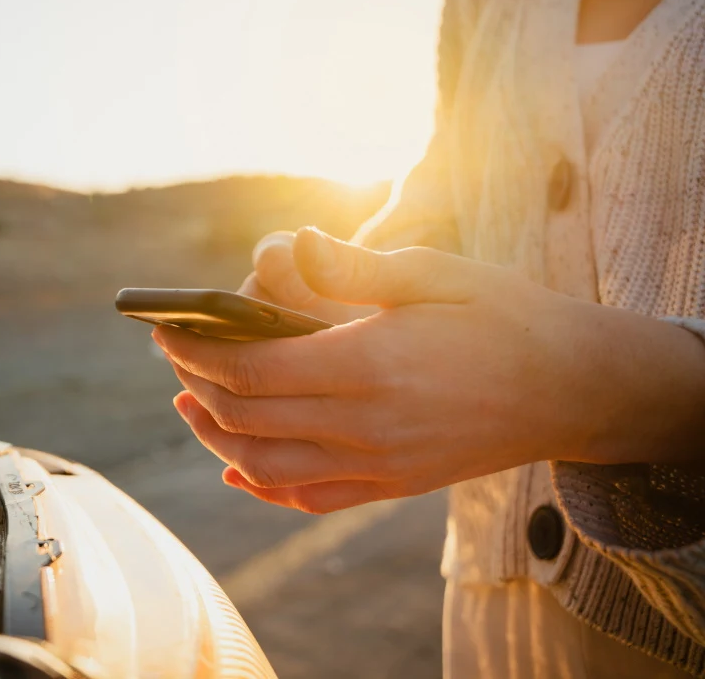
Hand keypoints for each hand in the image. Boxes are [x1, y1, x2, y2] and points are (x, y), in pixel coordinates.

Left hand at [157, 228, 704, 513]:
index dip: (196, 350)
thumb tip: (287, 243)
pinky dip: (262, 485)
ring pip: (265, 465)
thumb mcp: (433, 273)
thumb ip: (351, 267)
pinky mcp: (391, 485)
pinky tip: (237, 467)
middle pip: (247, 416)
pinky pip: (309, 498)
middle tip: (174, 356)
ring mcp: (378, 464)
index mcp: (367, 364)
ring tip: (189, 406)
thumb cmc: (504, 316)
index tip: (167, 329)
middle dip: (195, 385)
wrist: (574, 388)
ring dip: (215, 436)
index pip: (251, 368)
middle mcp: (365, 425)